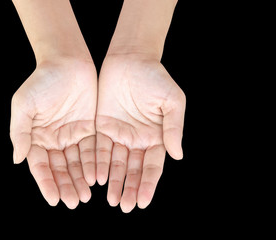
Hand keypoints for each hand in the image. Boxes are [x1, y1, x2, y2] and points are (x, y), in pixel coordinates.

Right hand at [10, 58, 96, 208]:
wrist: (67, 61)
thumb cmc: (42, 80)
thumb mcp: (24, 105)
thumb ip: (20, 132)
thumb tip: (17, 159)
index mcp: (36, 137)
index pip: (40, 166)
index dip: (46, 183)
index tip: (53, 200)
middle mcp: (54, 140)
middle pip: (60, 169)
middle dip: (66, 186)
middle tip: (74, 202)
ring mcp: (72, 135)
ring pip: (76, 163)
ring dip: (80, 180)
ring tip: (85, 197)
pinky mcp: (89, 129)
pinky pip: (92, 150)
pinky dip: (93, 164)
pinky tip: (96, 178)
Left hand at [96, 55, 185, 212]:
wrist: (130, 58)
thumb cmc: (155, 77)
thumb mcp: (172, 102)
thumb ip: (174, 128)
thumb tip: (178, 156)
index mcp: (156, 136)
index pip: (152, 166)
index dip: (148, 184)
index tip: (143, 201)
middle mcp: (137, 139)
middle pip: (133, 169)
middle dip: (129, 188)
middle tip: (124, 206)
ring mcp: (119, 134)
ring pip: (116, 163)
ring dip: (114, 181)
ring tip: (111, 199)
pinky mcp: (102, 126)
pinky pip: (99, 149)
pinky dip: (98, 164)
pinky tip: (97, 178)